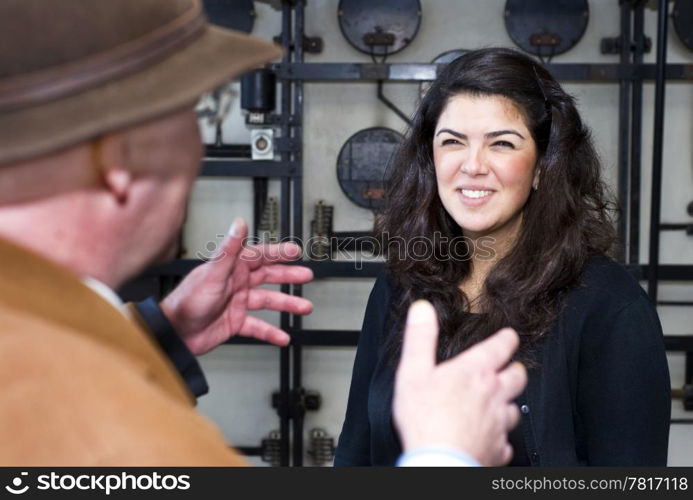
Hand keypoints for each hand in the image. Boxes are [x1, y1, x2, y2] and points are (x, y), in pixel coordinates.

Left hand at [160, 217, 312, 354]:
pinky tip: (282, 336)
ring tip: (303, 307)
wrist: (175, 332)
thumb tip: (239, 223)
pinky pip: (258, 326)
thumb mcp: (213, 272)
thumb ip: (229, 249)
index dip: (279, 252)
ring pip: (267, 302)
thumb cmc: (187, 301)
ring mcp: (237, 303)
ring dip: (286, 304)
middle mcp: (236, 284)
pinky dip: (271, 332)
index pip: (260, 256)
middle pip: (268, 277)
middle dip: (288, 276)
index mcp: (232, 269)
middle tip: (306, 276)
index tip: (295, 250)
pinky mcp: (235, 323)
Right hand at [392, 300, 526, 465]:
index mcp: (476, 372)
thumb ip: (420, 338)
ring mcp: (499, 423)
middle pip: (518, 376)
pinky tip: (490, 436)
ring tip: (498, 403)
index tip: (509, 336)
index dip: (507, 338)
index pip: (501, 347)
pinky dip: (499, 436)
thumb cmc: (424, 419)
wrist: (439, 461)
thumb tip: (422, 309)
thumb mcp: (414, 371)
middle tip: (508, 368)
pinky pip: (505, 440)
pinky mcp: (498, 448)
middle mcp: (494, 395)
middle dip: (514, 369)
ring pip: (516, 408)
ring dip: (508, 403)